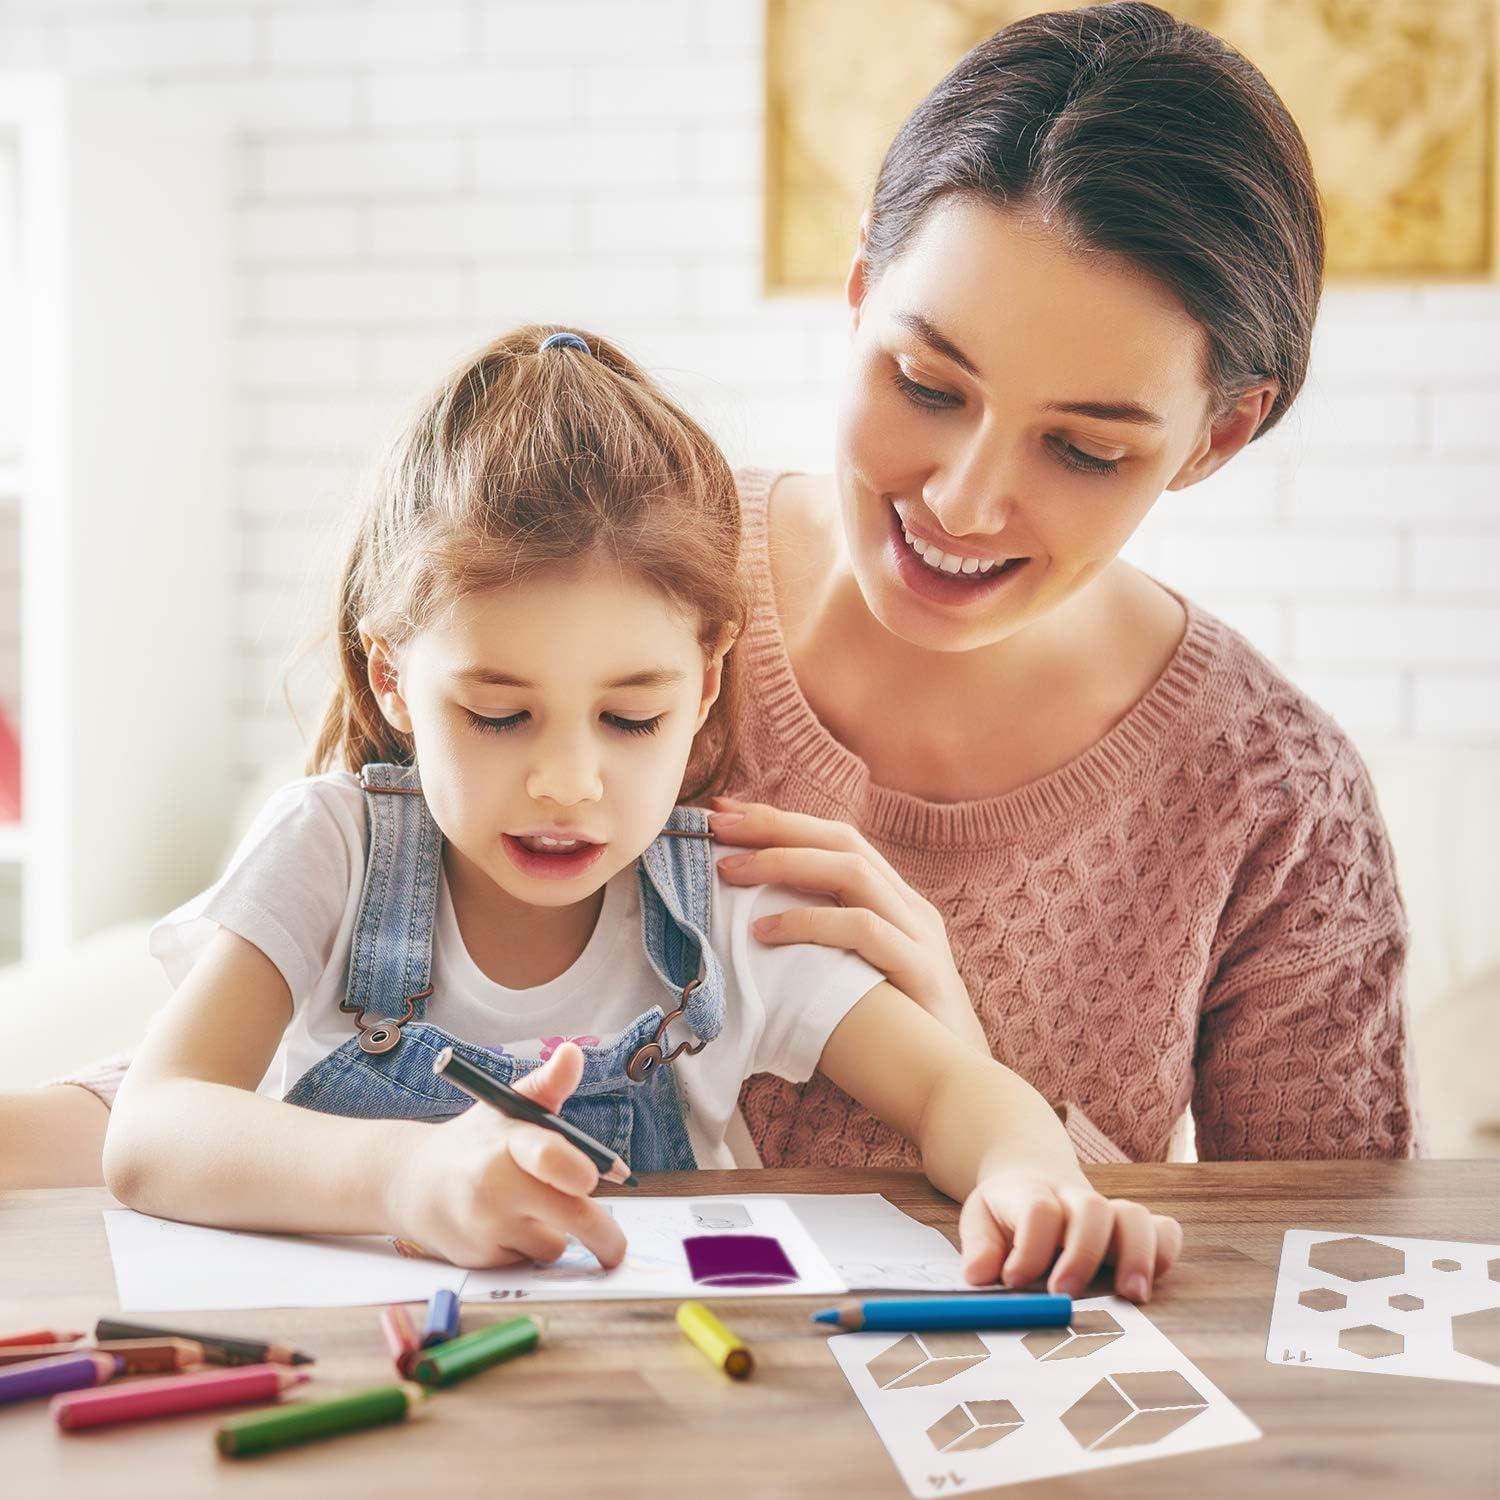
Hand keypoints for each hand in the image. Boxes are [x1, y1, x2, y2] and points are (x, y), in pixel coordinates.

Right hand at [385, 1043, 626, 1270]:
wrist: (413, 1182)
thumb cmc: (476, 1142)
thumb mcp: (507, 1106)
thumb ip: (548, 1083)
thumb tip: (573, 1053)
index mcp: (508, 1143)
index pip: (548, 1155)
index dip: (578, 1168)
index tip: (598, 1178)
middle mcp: (495, 1186)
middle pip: (570, 1215)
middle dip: (603, 1235)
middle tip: (616, 1248)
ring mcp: (486, 1226)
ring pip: (552, 1243)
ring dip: (556, 1232)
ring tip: (529, 1207)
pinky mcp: (479, 1258)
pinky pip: (527, 1260)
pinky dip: (528, 1248)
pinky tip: (505, 1227)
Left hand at [710, 798, 982, 1045]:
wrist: (959, 1095)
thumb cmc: (892, 1040)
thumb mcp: (850, 979)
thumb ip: (817, 949)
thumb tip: (746, 929)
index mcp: (895, 903)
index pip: (836, 840)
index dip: (781, 821)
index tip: (724, 813)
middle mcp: (910, 908)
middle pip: (842, 840)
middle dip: (776, 826)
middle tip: (716, 825)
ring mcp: (920, 937)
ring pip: (853, 872)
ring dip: (784, 863)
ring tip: (730, 872)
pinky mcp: (922, 973)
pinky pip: (863, 931)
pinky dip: (810, 923)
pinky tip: (765, 932)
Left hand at [958, 1166, 1183, 1302]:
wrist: (1033, 1175)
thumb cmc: (1007, 1210)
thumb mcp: (980, 1218)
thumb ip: (979, 1247)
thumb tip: (980, 1276)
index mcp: (1033, 1194)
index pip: (1039, 1210)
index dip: (1030, 1248)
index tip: (1013, 1281)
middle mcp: (1075, 1200)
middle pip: (1092, 1210)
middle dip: (1083, 1254)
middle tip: (1064, 1293)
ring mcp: (1109, 1213)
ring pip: (1134, 1217)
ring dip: (1136, 1256)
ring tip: (1130, 1296)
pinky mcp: (1133, 1229)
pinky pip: (1164, 1230)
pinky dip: (1165, 1253)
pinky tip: (1150, 1283)